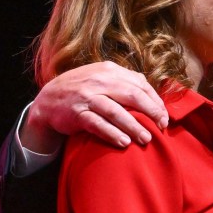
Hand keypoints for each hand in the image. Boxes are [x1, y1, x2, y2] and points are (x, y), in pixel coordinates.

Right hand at [21, 61, 168, 153]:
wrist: (48, 100)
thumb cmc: (82, 91)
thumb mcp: (101, 78)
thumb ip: (124, 82)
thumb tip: (152, 93)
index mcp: (108, 71)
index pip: (139, 84)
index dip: (154, 101)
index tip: (164, 117)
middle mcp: (98, 81)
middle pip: (131, 95)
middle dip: (150, 112)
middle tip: (161, 126)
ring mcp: (86, 97)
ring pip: (115, 111)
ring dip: (133, 126)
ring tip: (146, 138)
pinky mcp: (76, 114)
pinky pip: (97, 124)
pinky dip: (112, 133)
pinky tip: (124, 142)